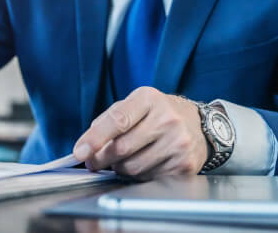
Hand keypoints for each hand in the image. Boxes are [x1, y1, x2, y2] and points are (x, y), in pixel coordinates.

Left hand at [73, 87, 208, 180]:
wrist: (198, 125)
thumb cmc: (157, 114)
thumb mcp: (133, 105)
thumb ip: (107, 121)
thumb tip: (85, 146)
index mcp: (149, 99)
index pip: (118, 120)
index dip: (94, 138)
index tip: (79, 152)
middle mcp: (167, 119)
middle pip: (122, 148)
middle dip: (101, 158)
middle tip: (94, 161)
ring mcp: (178, 143)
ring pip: (133, 167)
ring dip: (119, 168)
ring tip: (123, 160)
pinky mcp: (185, 166)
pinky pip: (148, 178)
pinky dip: (138, 176)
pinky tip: (143, 164)